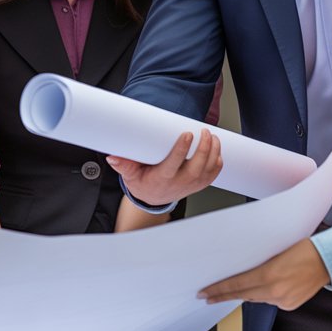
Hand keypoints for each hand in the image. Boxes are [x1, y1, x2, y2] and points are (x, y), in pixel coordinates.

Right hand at [107, 130, 222, 206]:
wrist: (153, 199)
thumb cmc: (143, 183)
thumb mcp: (130, 175)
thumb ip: (123, 166)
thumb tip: (113, 158)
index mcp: (162, 179)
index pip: (174, 164)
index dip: (182, 149)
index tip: (187, 134)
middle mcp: (179, 183)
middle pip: (197, 167)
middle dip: (204, 148)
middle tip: (204, 131)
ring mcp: (190, 185)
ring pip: (208, 170)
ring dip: (213, 153)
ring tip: (213, 137)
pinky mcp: (198, 185)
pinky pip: (212, 175)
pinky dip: (218, 163)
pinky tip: (217, 151)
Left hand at [199, 239, 329, 310]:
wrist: (328, 259)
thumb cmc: (302, 247)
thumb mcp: (274, 251)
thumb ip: (258, 266)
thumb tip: (242, 273)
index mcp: (268, 275)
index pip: (235, 285)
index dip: (218, 290)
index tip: (204, 293)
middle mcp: (274, 291)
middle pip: (242, 295)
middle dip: (223, 295)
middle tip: (207, 296)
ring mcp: (283, 300)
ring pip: (256, 298)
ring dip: (246, 293)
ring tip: (231, 289)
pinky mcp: (291, 305)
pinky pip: (271, 301)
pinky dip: (266, 294)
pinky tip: (267, 286)